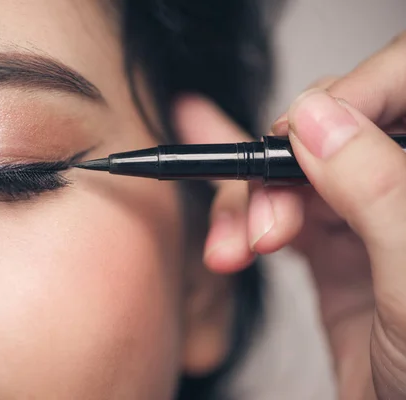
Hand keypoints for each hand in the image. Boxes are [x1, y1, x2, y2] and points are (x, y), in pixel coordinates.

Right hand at [175, 31, 405, 398]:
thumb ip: (375, 192)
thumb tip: (319, 119)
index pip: (393, 88)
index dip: (343, 100)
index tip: (297, 133)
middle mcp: (396, 186)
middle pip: (324, 133)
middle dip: (277, 172)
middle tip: (266, 222)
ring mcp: (363, 217)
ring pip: (288, 174)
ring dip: (246, 206)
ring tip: (235, 250)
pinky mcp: (330, 248)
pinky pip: (276, 209)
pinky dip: (237, 216)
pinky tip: (211, 194)